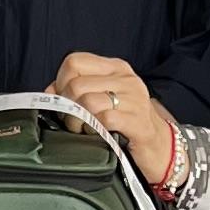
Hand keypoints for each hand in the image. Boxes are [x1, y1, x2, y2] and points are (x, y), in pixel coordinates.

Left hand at [52, 50, 178, 189]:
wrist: (160, 148)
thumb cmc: (126, 123)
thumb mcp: (103, 99)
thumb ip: (76, 91)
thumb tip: (49, 92)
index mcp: (115, 68)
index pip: (74, 61)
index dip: (60, 82)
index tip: (63, 100)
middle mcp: (126, 79)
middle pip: (76, 84)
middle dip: (66, 107)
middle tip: (72, 122)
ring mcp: (134, 99)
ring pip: (87, 101)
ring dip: (77, 121)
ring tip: (83, 130)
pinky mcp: (138, 121)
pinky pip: (104, 119)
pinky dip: (94, 129)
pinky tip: (98, 134)